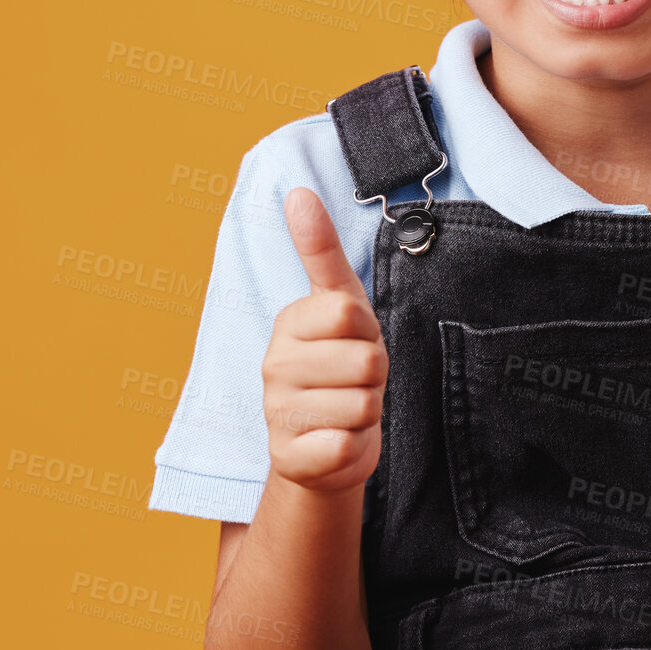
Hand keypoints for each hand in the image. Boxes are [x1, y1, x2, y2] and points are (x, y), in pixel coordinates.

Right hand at [261, 187, 387, 494]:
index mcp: (289, 322)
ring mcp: (277, 413)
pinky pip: (344, 445)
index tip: (355, 338)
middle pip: (367, 360)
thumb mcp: (341, 303)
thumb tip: (297, 192)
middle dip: (376, 374)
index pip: (350, 312)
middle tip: (356, 381)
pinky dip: (354, 446)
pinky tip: (338, 441)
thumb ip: (321, 249)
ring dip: (369, 410)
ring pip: (364, 404)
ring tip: (348, 409)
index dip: (369, 329)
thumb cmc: (342, 365)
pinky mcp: (289, 458)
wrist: (325, 446)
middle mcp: (274, 365)